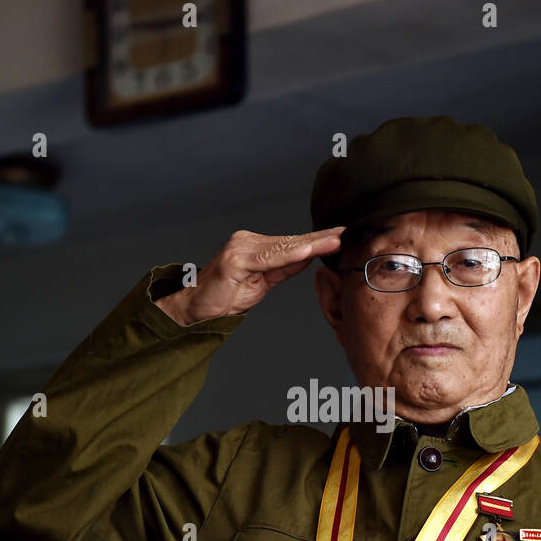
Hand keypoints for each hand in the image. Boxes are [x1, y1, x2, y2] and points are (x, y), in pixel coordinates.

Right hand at [158, 226, 345, 325]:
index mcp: (254, 245)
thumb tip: (308, 257)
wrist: (194, 308)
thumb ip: (283, 269)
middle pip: (291, 241)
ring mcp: (240, 247)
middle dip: (320, 238)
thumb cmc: (225, 297)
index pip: (291, 243)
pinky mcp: (235, 259)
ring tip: (335, 240)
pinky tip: (308, 250)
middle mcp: (247, 240)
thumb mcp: (262, 284)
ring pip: (283, 247)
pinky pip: (269, 258)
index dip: (316, 240)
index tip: (340, 236)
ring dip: (311, 243)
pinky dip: (290, 255)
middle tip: (346, 232)